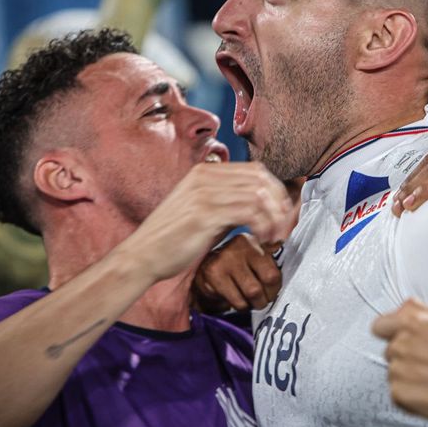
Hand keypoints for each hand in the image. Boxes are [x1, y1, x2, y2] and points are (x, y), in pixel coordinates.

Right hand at [116, 162, 296, 281]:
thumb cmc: (172, 239)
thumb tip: (259, 205)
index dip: (276, 190)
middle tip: (285, 226)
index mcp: (205, 173)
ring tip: (276, 237)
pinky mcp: (204, 214)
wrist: (142, 256)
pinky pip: (248, 213)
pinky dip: (263, 227)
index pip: (255, 170)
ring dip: (275, 218)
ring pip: (258, 195)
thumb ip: (227, 203)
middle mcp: (205, 177)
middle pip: (261, 179)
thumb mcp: (202, 211)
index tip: (284, 213)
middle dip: (281, 203)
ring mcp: (204, 193)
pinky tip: (262, 240)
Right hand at [194, 233, 282, 311]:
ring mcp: (225, 259)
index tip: (271, 291)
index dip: (275, 288)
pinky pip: (236, 300)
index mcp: (255, 241)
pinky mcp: (213, 273)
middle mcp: (240, 246)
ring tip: (249, 300)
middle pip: (265, 283)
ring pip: (251, 293)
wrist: (204, 269)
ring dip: (252, 304)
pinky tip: (236, 299)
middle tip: (261, 300)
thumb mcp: (255, 256)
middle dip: (265, 299)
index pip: (274, 273)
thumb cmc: (237, 265)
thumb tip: (285, 249)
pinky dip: (240, 306)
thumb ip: (272, 257)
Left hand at [371, 299, 427, 426]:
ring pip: (393, 372)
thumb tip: (399, 308)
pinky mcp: (399, 393)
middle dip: (404, 356)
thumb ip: (416, 309)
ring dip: (407, 376)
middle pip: (389, 351)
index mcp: (409, 324)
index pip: (378, 327)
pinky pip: (397, 392)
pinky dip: (409, 394)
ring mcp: (398, 370)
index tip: (398, 341)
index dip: (388, 334)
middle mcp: (400, 345)